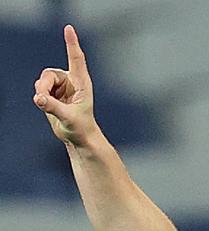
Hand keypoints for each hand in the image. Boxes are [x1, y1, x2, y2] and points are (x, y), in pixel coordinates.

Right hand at [33, 24, 96, 146]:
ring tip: (47, 106)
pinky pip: (40, 89)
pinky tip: (46, 106)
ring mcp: (61, 86)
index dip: (71, 43)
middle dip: (43, 86)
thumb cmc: (81, 128)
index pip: (76, 59)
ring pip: (43, 81)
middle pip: (50, 74)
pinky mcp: (53, 93)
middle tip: (42, 99)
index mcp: (81, 83)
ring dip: (42, 93)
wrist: (78, 137)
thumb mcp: (68, 118)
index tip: (68, 28)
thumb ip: (53, 107)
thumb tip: (39, 98)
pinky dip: (40, 97)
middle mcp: (71, 81)